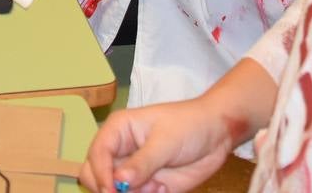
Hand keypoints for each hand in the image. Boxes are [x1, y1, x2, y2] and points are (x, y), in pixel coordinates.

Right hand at [81, 100, 231, 192]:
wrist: (217, 135)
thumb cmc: (189, 126)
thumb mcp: (166, 141)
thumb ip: (143, 162)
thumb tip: (119, 181)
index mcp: (118, 131)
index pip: (96, 153)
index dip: (100, 174)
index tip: (112, 191)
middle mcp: (120, 152)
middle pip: (94, 175)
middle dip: (109, 189)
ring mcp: (132, 171)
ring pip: (115, 192)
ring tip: (157, 187)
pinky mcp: (147, 187)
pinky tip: (163, 188)